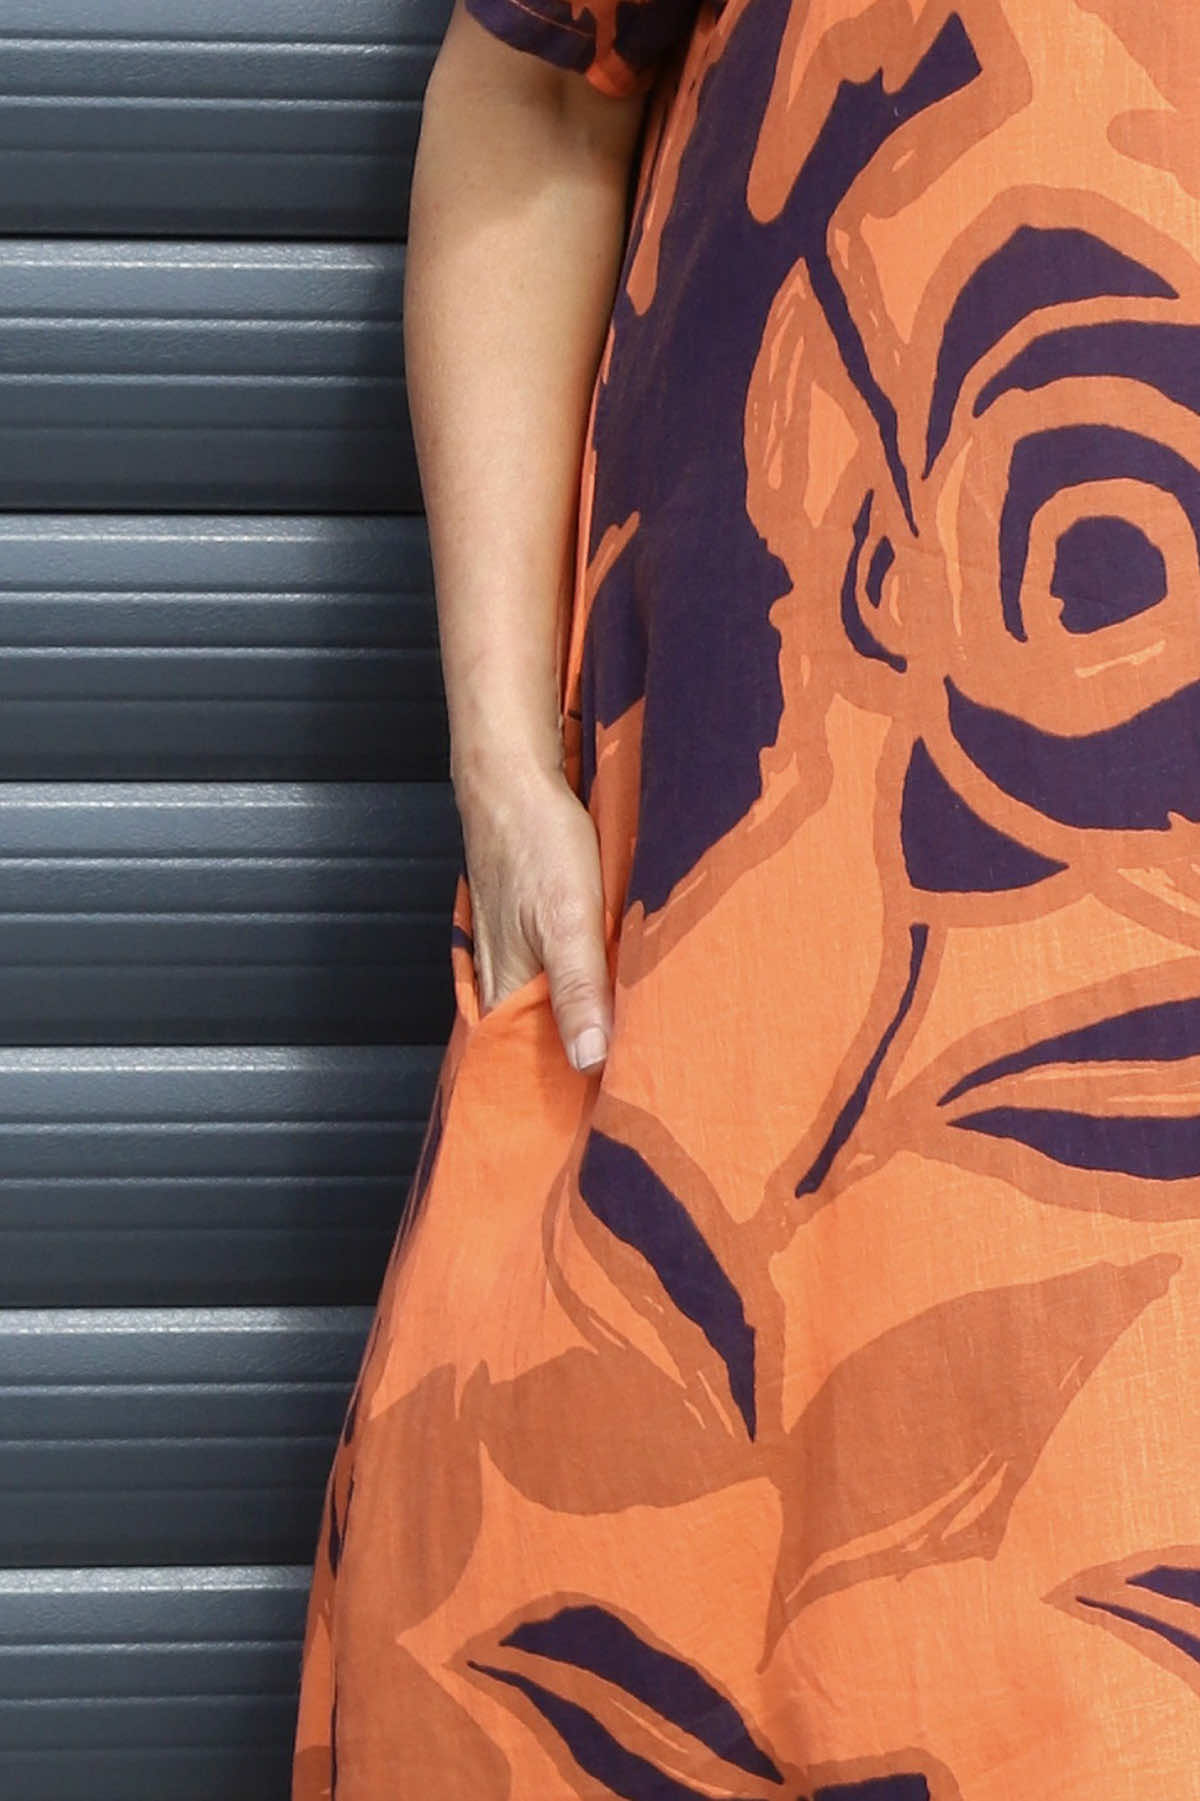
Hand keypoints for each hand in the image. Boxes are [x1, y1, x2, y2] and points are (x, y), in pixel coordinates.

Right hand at [455, 760, 612, 1070]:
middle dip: (587, 1074)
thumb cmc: (535, 842)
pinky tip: (623, 1001)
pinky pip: (563, 984)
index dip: (569, 1100)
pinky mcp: (537, 939)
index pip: (533, 1072)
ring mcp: (520, 962)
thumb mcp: (567, 918)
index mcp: (504, 995)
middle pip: (546, 1049)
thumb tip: (589, 1061)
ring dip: (593, 1034)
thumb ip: (578, 989)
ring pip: (557, 1016)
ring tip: (643, 1060)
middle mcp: (505, 987)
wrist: (512, 780)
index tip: (613, 1124)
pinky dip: (591, 998)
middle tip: (643, 1101)